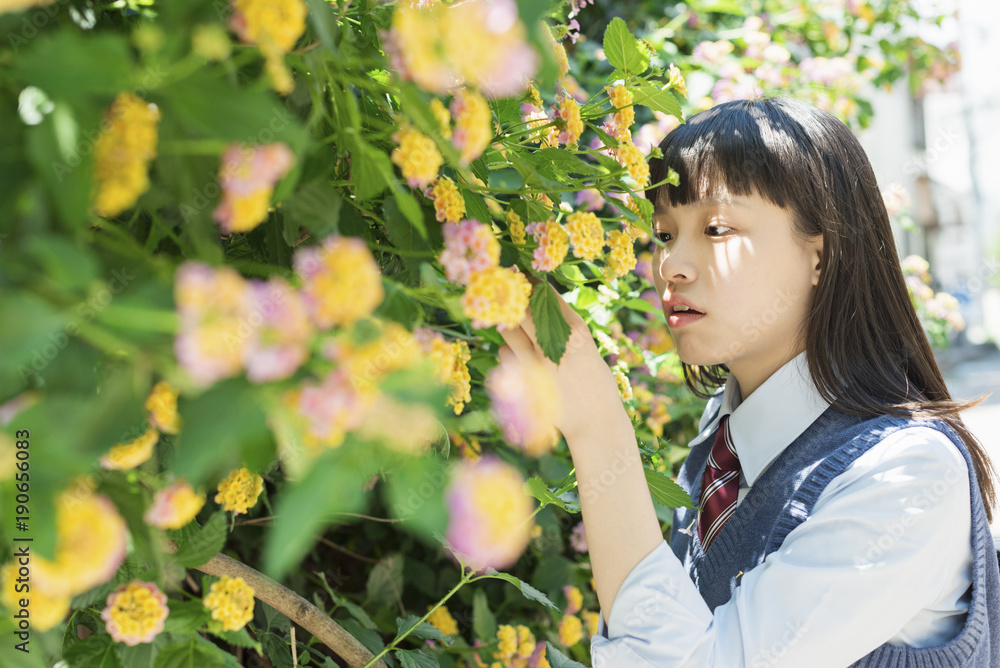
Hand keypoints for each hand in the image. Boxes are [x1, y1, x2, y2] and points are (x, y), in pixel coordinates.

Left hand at [496, 285, 627, 444]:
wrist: (596, 423)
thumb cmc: (596, 386)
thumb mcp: (589, 351)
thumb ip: (564, 332)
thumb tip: (540, 311)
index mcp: (576, 332)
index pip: (547, 296)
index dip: (530, 284)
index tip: (520, 275)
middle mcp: (554, 344)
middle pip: (521, 310)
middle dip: (512, 303)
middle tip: (506, 299)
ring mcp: (536, 364)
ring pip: (508, 333)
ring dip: (509, 332)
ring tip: (519, 340)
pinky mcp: (523, 383)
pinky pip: (504, 358)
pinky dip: (508, 357)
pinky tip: (521, 365)